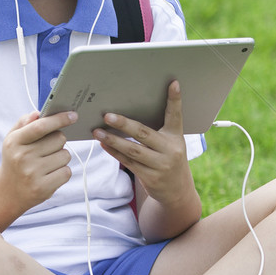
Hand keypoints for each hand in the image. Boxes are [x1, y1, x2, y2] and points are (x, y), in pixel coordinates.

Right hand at [0, 110, 75, 214]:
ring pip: (65, 155)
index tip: (73, 115)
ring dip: (61, 157)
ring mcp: (32, 174)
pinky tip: (50, 174)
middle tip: (48, 148)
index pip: (41, 126)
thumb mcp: (13, 139)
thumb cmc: (15, 159)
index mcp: (15, 141)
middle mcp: (23, 157)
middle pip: (59, 139)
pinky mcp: (43, 188)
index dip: (59, 119)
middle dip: (58, 140)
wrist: (8, 192)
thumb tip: (38, 113)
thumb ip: (24, 122)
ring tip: (47, 163)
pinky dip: (62, 172)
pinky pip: (67, 172)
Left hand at [93, 80, 195, 210]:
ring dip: (113, 140)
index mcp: (176, 137)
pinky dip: (114, 152)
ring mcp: (161, 165)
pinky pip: (128, 162)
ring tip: (98, 132)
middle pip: (144, 133)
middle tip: (107, 116)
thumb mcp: (172, 143)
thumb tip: (132, 110)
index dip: (175, 99)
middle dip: (124, 124)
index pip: (176, 115)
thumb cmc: (169, 158)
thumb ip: (159, 128)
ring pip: (132, 150)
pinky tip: (103, 144)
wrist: (178, 191)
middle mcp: (171, 150)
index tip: (173, 83)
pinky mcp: (150, 177)